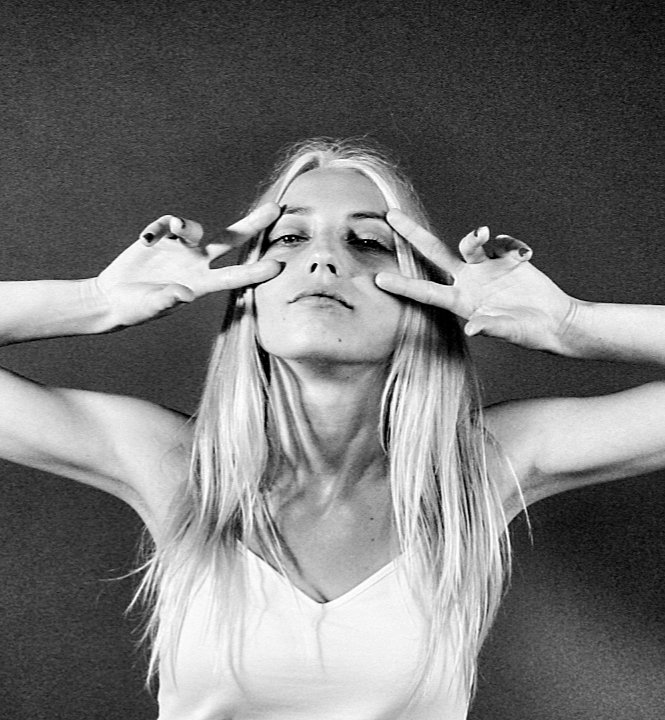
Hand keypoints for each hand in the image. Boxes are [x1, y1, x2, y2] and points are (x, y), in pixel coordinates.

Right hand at [95, 203, 281, 327]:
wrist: (113, 298)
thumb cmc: (136, 309)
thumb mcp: (152, 307)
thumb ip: (168, 300)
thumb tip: (185, 293)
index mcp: (201, 284)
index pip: (235, 276)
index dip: (256, 271)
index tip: (279, 266)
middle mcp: (197, 264)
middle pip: (231, 239)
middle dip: (253, 224)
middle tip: (276, 209)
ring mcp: (181, 249)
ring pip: (195, 227)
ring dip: (185, 224)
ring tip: (174, 227)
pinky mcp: (163, 238)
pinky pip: (167, 224)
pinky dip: (158, 228)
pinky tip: (146, 239)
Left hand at [375, 208, 577, 352]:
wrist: (556, 321)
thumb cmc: (529, 332)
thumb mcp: (509, 331)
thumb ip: (490, 327)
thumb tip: (472, 329)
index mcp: (461, 302)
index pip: (425, 292)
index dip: (402, 285)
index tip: (378, 279)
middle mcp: (468, 282)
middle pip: (434, 253)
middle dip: (413, 234)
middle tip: (391, 215)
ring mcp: (486, 268)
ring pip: (468, 243)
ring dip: (473, 236)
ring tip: (484, 234)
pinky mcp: (506, 258)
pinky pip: (501, 242)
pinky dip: (508, 244)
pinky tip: (522, 255)